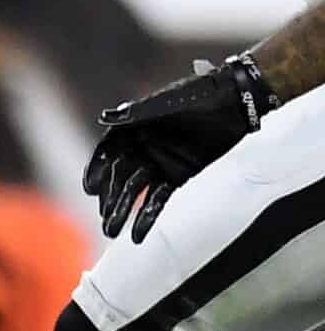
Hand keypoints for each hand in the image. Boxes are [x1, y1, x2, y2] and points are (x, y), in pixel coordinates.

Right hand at [84, 55, 277, 242]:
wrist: (240, 101)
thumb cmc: (201, 95)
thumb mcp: (169, 102)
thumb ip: (137, 113)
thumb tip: (105, 117)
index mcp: (135, 128)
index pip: (108, 152)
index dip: (97, 170)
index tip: (90, 189)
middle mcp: (144, 148)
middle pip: (120, 177)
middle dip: (110, 200)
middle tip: (104, 222)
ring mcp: (163, 165)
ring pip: (136, 193)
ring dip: (123, 213)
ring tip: (113, 232)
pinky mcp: (182, 178)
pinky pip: (161, 200)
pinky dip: (148, 218)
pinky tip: (139, 235)